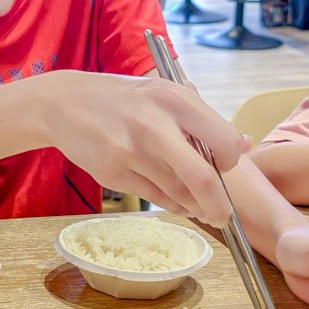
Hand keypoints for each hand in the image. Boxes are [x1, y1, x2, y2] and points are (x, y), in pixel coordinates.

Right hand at [51, 72, 248, 224]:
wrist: (64, 103)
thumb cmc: (123, 100)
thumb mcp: (163, 94)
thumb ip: (203, 119)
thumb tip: (245, 144)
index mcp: (173, 98)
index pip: (223, 141)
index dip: (230, 160)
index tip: (225, 166)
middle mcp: (153, 124)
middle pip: (203, 178)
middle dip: (219, 205)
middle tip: (223, 215)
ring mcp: (130, 151)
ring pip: (178, 193)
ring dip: (193, 205)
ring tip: (195, 203)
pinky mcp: (112, 173)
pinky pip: (154, 198)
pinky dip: (170, 203)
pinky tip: (173, 198)